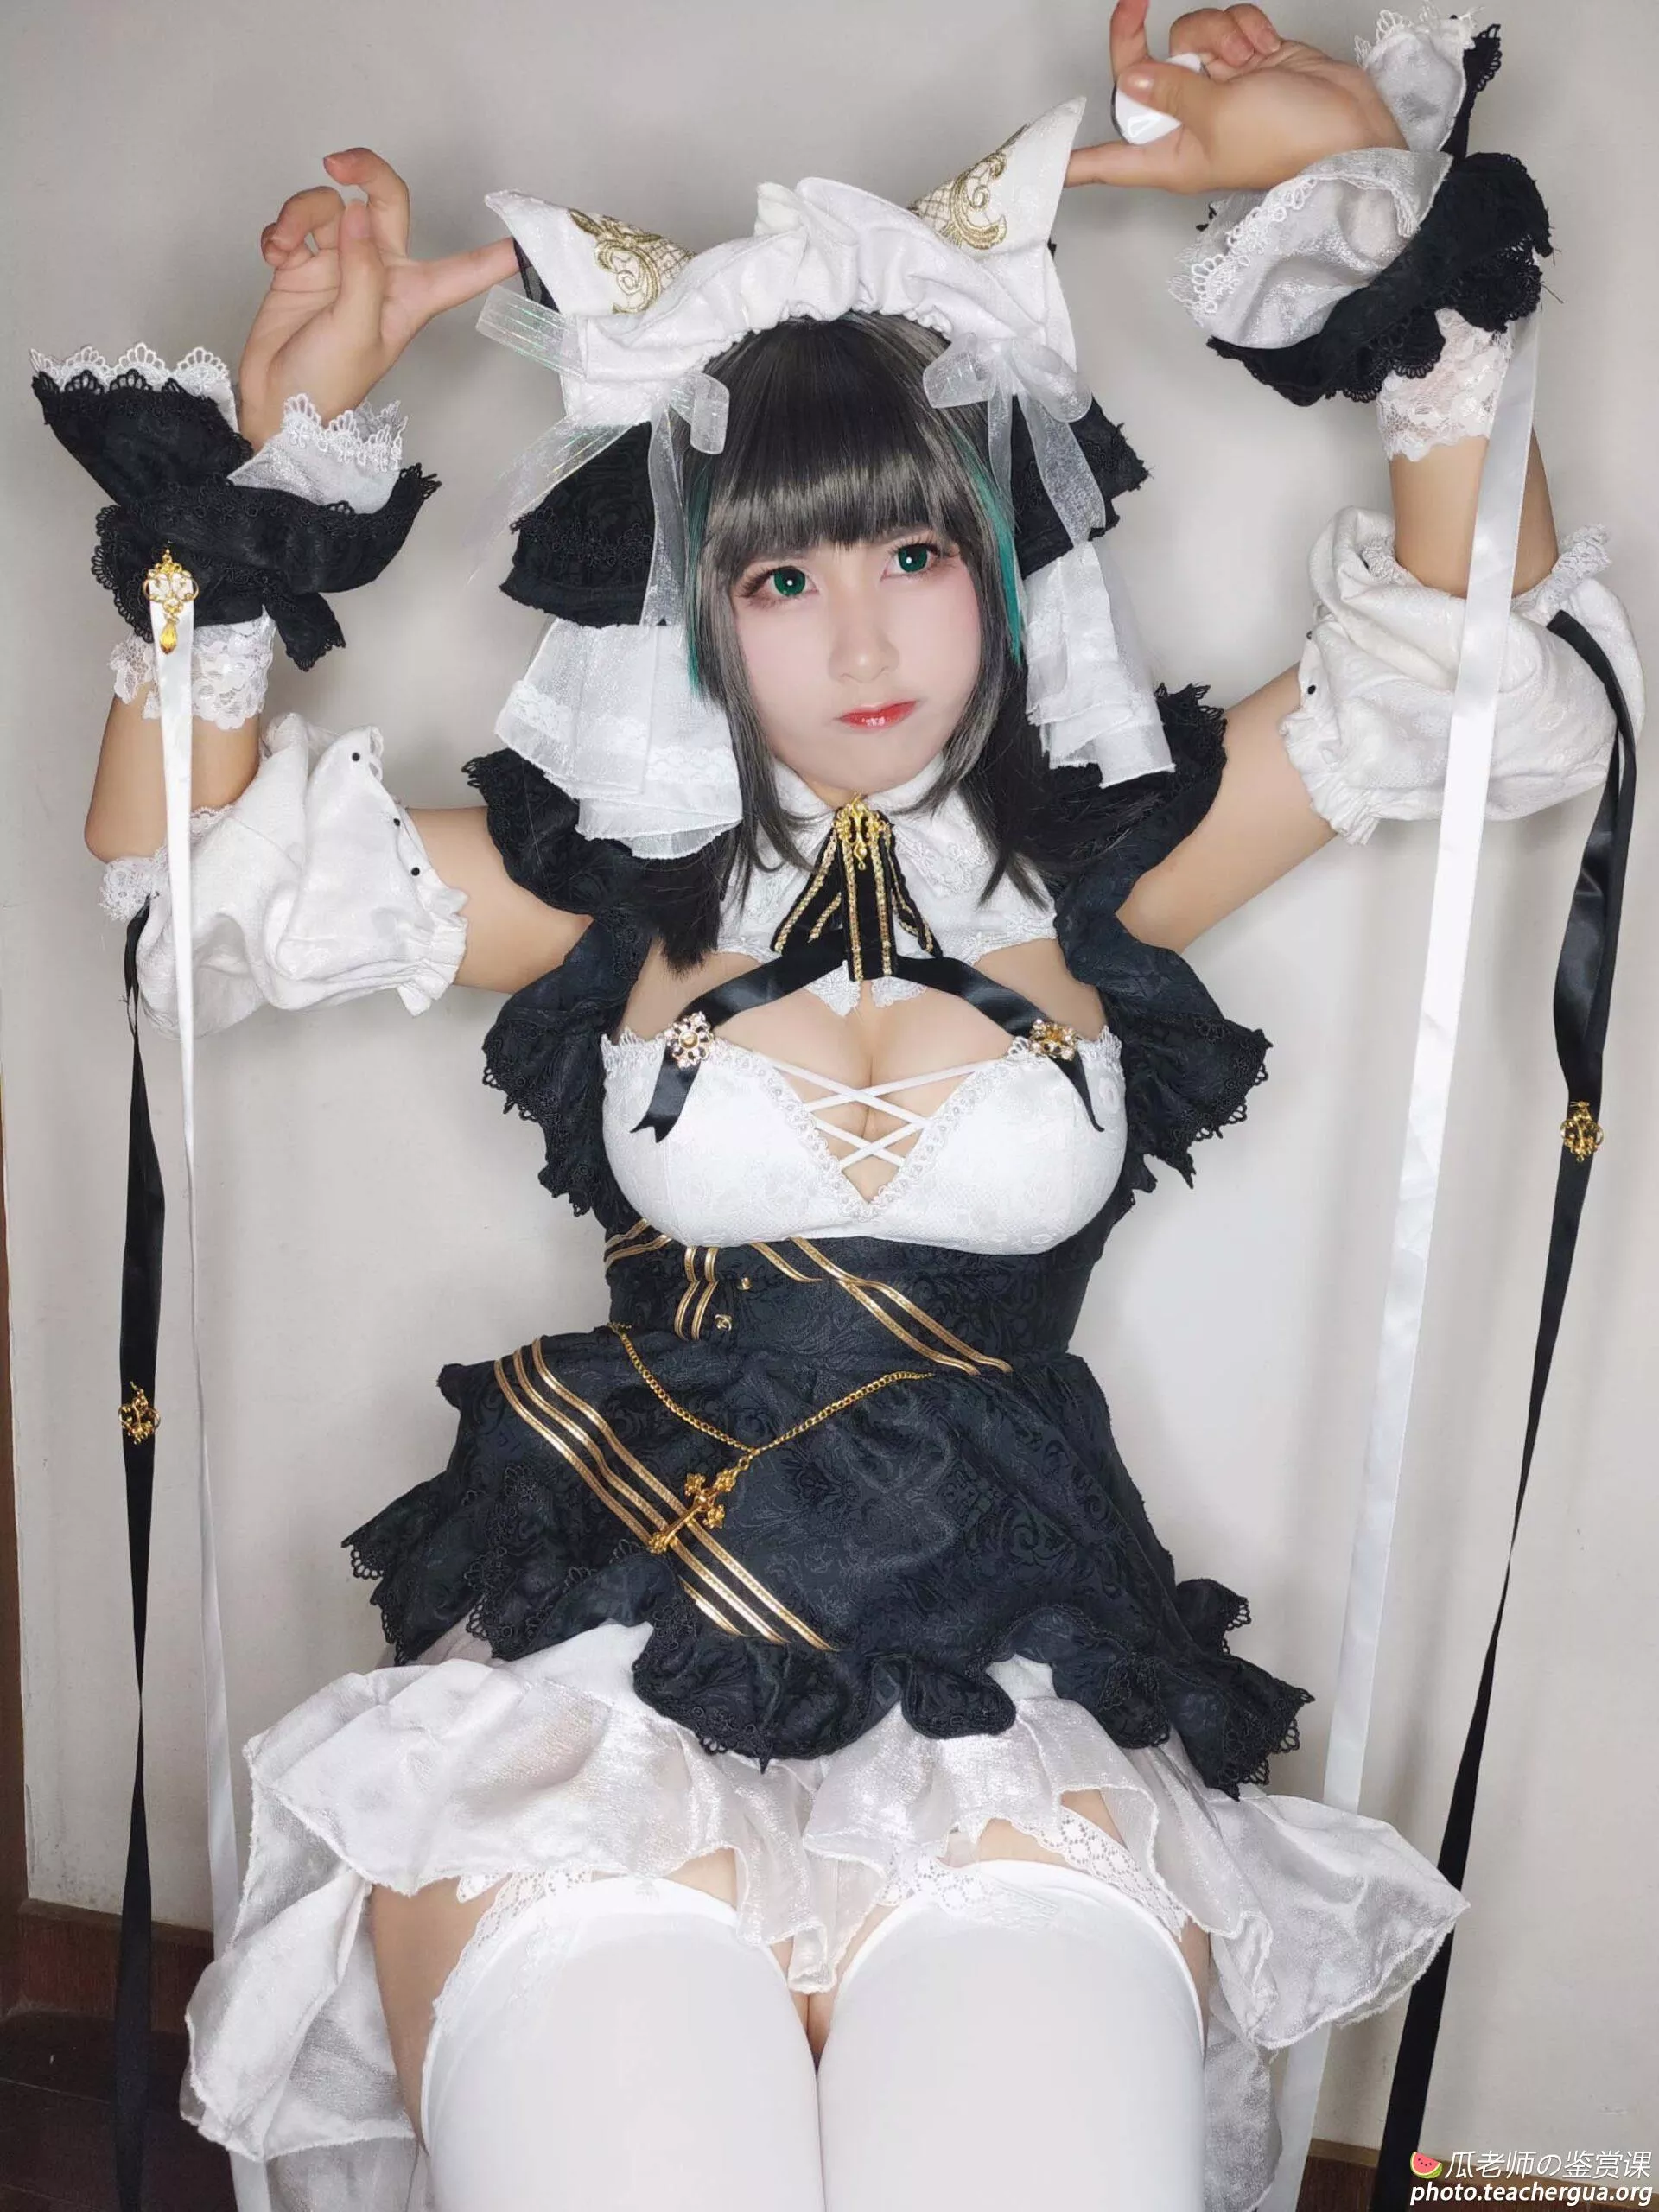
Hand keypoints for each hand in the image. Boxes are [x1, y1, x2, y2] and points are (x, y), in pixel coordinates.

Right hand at [237, 149, 518, 445]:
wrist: (276, 402)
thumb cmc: (326, 385)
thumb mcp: (356, 330)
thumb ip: (361, 270)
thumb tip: (357, 213)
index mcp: (413, 296)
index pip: (467, 269)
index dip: (497, 254)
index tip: (531, 233)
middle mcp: (382, 273)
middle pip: (387, 199)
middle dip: (364, 171)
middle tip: (336, 164)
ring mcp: (342, 265)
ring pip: (330, 206)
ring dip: (301, 214)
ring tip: (284, 247)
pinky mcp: (304, 264)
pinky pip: (296, 224)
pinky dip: (280, 231)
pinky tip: (273, 254)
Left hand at [1066, 0, 1406, 197]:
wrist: (1350, 129)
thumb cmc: (1288, 141)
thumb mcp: (1218, 114)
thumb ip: (1173, 89)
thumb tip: (1134, 73)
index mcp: (1170, 157)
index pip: (1110, 161)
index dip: (1077, 162)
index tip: (1048, 162)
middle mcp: (1187, 124)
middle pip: (1141, 72)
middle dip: (1152, 40)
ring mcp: (1217, 89)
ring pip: (1188, 37)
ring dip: (1216, 33)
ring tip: (1248, 57)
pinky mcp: (1246, 61)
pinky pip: (1226, 28)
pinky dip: (1244, 28)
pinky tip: (1267, 47)